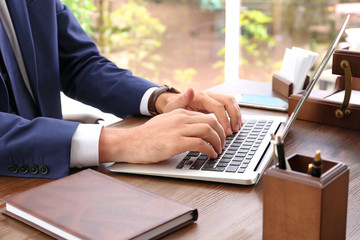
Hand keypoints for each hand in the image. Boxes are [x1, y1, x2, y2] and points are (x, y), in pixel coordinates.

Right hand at [99, 109, 224, 163]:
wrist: (130, 142)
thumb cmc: (147, 136)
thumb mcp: (165, 120)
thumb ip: (179, 116)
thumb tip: (192, 114)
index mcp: (179, 113)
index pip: (206, 116)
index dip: (217, 127)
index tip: (220, 136)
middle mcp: (181, 118)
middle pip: (211, 121)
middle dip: (221, 134)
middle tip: (222, 144)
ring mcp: (178, 130)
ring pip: (208, 130)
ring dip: (218, 142)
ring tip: (218, 151)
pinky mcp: (175, 143)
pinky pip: (200, 143)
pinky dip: (209, 150)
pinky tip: (210, 155)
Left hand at [156, 88, 241, 134]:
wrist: (172, 104)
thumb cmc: (173, 108)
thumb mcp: (174, 106)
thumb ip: (182, 99)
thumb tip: (190, 90)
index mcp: (200, 97)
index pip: (218, 106)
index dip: (224, 119)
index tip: (226, 132)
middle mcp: (209, 95)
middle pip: (228, 101)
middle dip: (234, 116)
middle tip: (234, 130)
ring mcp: (213, 99)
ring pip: (231, 102)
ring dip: (236, 115)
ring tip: (236, 129)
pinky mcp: (215, 104)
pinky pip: (229, 106)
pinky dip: (234, 115)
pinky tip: (235, 125)